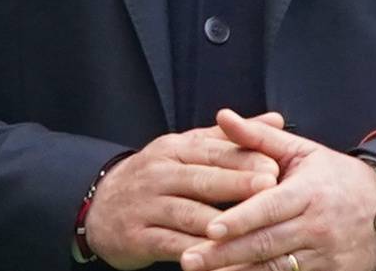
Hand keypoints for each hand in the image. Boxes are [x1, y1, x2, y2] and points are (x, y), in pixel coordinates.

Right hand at [86, 113, 286, 269]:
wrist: (98, 207)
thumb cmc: (157, 177)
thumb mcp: (187, 148)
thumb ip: (231, 137)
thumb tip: (277, 119)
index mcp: (175, 149)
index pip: (212, 151)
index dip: (244, 159)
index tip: (275, 166)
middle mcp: (159, 174)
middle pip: (201, 180)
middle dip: (237, 184)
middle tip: (270, 189)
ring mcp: (145, 206)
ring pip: (186, 214)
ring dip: (219, 222)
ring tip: (248, 227)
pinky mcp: (136, 237)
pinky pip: (169, 245)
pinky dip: (194, 252)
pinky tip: (216, 258)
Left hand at [180, 109, 375, 270]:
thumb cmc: (335, 177)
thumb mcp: (302, 150)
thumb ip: (259, 137)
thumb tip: (223, 116)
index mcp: (309, 191)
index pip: (271, 207)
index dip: (241, 220)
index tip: (211, 229)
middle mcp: (317, 225)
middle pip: (266, 244)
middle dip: (225, 254)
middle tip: (190, 260)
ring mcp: (324, 254)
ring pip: (274, 268)